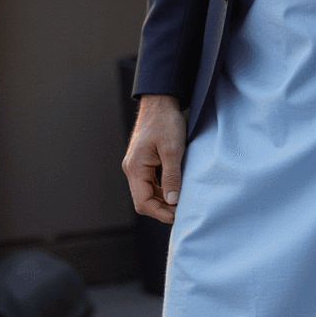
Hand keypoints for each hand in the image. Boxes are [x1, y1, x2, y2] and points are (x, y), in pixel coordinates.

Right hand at [122, 94, 186, 223]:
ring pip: (148, 192)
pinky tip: (176, 188)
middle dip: (162, 209)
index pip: (143, 202)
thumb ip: (172, 176)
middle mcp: (132, 169)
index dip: (160, 213)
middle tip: (183, 210)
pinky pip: (151, 183)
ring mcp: (137, 166)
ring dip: (163, 200)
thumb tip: (173, 201)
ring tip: (182, 200)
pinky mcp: (143, 162)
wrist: (160, 101)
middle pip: (144, 200)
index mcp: (135, 168)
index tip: (178, 215)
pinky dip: (163, 190)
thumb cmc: (166, 122)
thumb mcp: (173, 149)